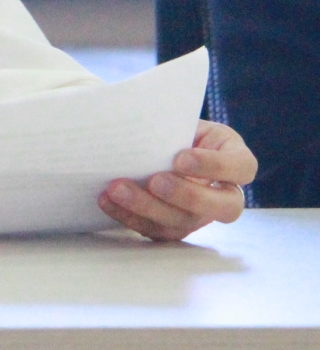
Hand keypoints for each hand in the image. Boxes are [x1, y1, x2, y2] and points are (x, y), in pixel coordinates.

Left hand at [97, 120, 257, 240]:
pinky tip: (107, 201)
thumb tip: (140, 121)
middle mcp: (225, 193)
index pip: (241, 167)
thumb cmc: (174, 127)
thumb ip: (172, 124)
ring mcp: (202, 215)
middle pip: (223, 207)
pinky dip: (129, 216)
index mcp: (235, 159)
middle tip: (155, 181)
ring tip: (117, 189)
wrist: (156, 143)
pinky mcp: (175, 227)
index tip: (181, 157)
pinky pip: (157, 230)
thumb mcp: (181, 118)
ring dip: (148, 208)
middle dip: (187, 196)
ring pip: (185, 222)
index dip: (214, 166)